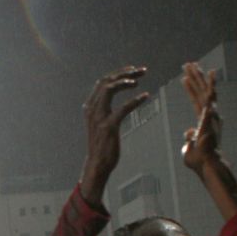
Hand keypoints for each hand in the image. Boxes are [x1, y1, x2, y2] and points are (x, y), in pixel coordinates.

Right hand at [79, 66, 149, 196]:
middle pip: (106, 81)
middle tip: (142, 70)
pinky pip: (122, 108)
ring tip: (139, 79)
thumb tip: (110, 99)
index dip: (119, 73)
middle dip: (124, 72)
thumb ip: (103, 109)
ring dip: (126, 81)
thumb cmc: (102, 145)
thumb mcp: (99, 122)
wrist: (97, 164)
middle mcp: (92, 109)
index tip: (134, 71)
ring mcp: (99, 117)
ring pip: (110, 89)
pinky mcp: (108, 126)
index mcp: (90, 107)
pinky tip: (146, 96)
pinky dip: (135, 100)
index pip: (103, 82)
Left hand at [181, 65, 222, 173]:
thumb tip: (188, 132)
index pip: (195, 99)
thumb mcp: (190, 146)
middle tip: (189, 64)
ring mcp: (212, 113)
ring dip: (198, 76)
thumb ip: (190, 137)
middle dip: (195, 77)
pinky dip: (212, 83)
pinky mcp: (213, 113)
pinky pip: (212, 95)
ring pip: (205, 89)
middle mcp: (209, 113)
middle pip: (200, 91)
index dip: (190, 88)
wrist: (207, 164)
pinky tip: (211, 71)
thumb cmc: (199, 159)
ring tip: (191, 64)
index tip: (185, 77)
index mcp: (203, 118)